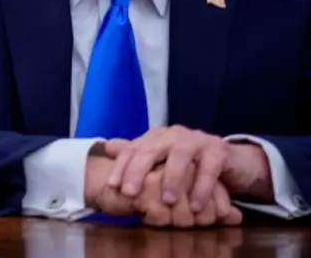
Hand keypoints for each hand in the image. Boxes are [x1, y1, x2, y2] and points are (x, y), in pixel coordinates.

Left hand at [105, 127, 272, 211]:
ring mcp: (196, 139)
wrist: (232, 162)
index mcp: (156, 136)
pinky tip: (197, 205)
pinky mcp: (218, 150)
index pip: (133, 149)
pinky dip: (202, 187)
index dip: (121, 166)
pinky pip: (209, 168)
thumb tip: (108, 147)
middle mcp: (173, 134)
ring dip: (172, 179)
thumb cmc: (191, 164)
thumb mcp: (163, 161)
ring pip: (180, 156)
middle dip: (138, 171)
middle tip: (130, 192)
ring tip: (168, 201)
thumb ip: (138, 155)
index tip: (112, 185)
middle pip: (151, 149)